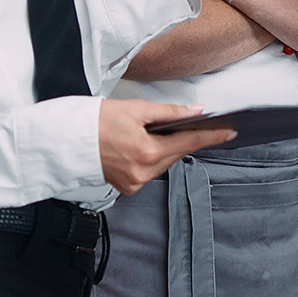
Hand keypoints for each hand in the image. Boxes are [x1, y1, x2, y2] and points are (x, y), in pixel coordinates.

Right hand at [98, 99, 234, 192]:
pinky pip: (150, 171)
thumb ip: (169, 112)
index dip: (212, 136)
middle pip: (177, 154)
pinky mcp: (127, 187)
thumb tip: (195, 112)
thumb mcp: (136, 109)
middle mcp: (143, 172)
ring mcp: (135, 182)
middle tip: (183, 123)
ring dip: (167, 149)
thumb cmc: (96, 121)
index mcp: (147, 151)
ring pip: (165, 163)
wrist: (68, 140)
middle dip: (183, 139)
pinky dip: (152, 158)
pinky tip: (142, 146)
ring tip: (154, 133)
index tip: (229, 133)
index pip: (189, 142)